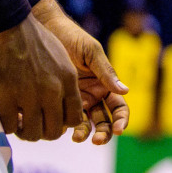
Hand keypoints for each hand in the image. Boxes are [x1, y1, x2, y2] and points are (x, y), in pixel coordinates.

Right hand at [0, 12, 82, 140]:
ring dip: (25, 132)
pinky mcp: (6, 97)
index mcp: (68, 80)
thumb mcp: (62, 59)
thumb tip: (64, 105)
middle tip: (34, 125)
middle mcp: (53, 90)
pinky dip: (8, 126)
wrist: (9, 24)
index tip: (52, 119)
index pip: (74, 118)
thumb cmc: (34, 39)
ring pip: (32, 133)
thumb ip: (65, 83)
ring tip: (19, 124)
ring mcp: (29, 95)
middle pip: (54, 131)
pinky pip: (9, 126)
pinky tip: (6, 118)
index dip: (62, 124)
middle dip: (44, 132)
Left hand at [32, 0, 129, 143]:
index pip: (119, 107)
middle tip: (98, 140)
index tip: (118, 128)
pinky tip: (59, 128)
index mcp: (106, 84)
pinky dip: (62, 127)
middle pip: (103, 120)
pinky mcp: (55, 102)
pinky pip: (61, 119)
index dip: (121, 119)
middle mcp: (92, 95)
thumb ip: (107, 72)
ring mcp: (74, 100)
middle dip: (104, 132)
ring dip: (85, 133)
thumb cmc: (72, 39)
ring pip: (84, 124)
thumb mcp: (92, 53)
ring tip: (77, 138)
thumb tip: (126, 91)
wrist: (45, 32)